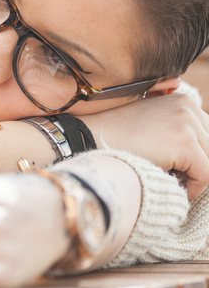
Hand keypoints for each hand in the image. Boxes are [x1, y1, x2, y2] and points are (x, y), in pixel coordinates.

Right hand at [80, 94, 208, 199]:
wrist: (90, 137)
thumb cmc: (114, 136)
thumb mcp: (151, 124)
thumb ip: (175, 130)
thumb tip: (199, 156)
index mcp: (183, 99)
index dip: (199, 155)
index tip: (183, 170)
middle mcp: (189, 106)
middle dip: (199, 166)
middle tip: (177, 178)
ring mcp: (187, 124)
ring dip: (195, 178)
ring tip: (173, 182)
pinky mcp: (184, 144)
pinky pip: (205, 175)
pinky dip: (192, 188)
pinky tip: (172, 186)